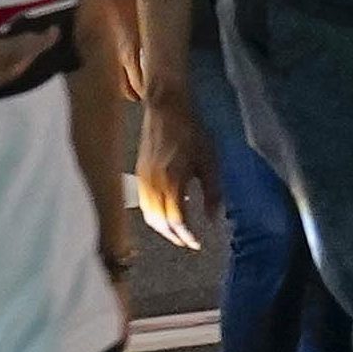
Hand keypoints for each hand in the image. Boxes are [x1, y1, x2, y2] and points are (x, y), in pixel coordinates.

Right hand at [134, 89, 217, 247]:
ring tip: (177, 232)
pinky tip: (165, 213)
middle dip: (174, 236)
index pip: (176, 220)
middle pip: (159, 222)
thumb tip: (213, 217)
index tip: (197, 243)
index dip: (187, 235)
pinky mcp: (139, 173)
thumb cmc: (191, 131)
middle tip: (188, 242)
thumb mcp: (209, 160)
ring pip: (148, 215)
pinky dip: (153, 215)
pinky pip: (143, 203)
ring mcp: (143, 179)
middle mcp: (154, 183)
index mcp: (172, 181)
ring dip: (162, 228)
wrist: (166, 108)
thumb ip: (212, 192)